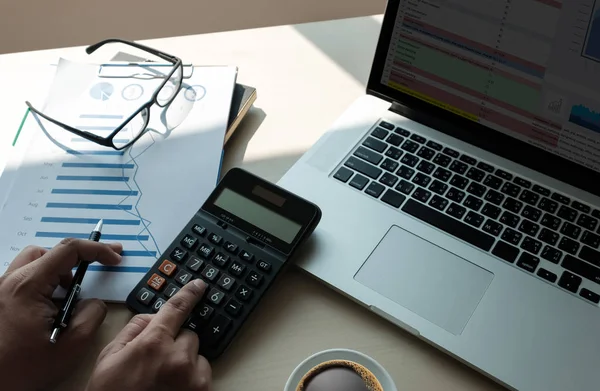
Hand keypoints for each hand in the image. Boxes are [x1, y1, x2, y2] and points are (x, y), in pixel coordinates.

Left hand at [0, 238, 121, 390]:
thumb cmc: (23, 369)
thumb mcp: (72, 345)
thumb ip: (92, 314)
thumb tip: (94, 302)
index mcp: (28, 286)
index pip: (68, 250)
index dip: (97, 250)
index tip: (114, 258)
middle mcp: (9, 282)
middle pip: (47, 252)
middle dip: (73, 261)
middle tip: (90, 276)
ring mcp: (0, 291)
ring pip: (33, 263)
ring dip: (56, 273)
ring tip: (66, 298)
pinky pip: (24, 280)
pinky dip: (42, 285)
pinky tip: (49, 309)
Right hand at [86, 279, 211, 390]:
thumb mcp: (109, 358)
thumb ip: (133, 330)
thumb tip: (153, 317)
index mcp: (153, 344)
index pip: (177, 308)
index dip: (189, 294)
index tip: (199, 285)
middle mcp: (178, 358)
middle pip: (187, 334)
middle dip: (174, 342)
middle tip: (155, 361)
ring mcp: (193, 377)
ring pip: (196, 354)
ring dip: (184, 360)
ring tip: (162, 379)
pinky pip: (202, 372)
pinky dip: (191, 376)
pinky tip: (172, 388)